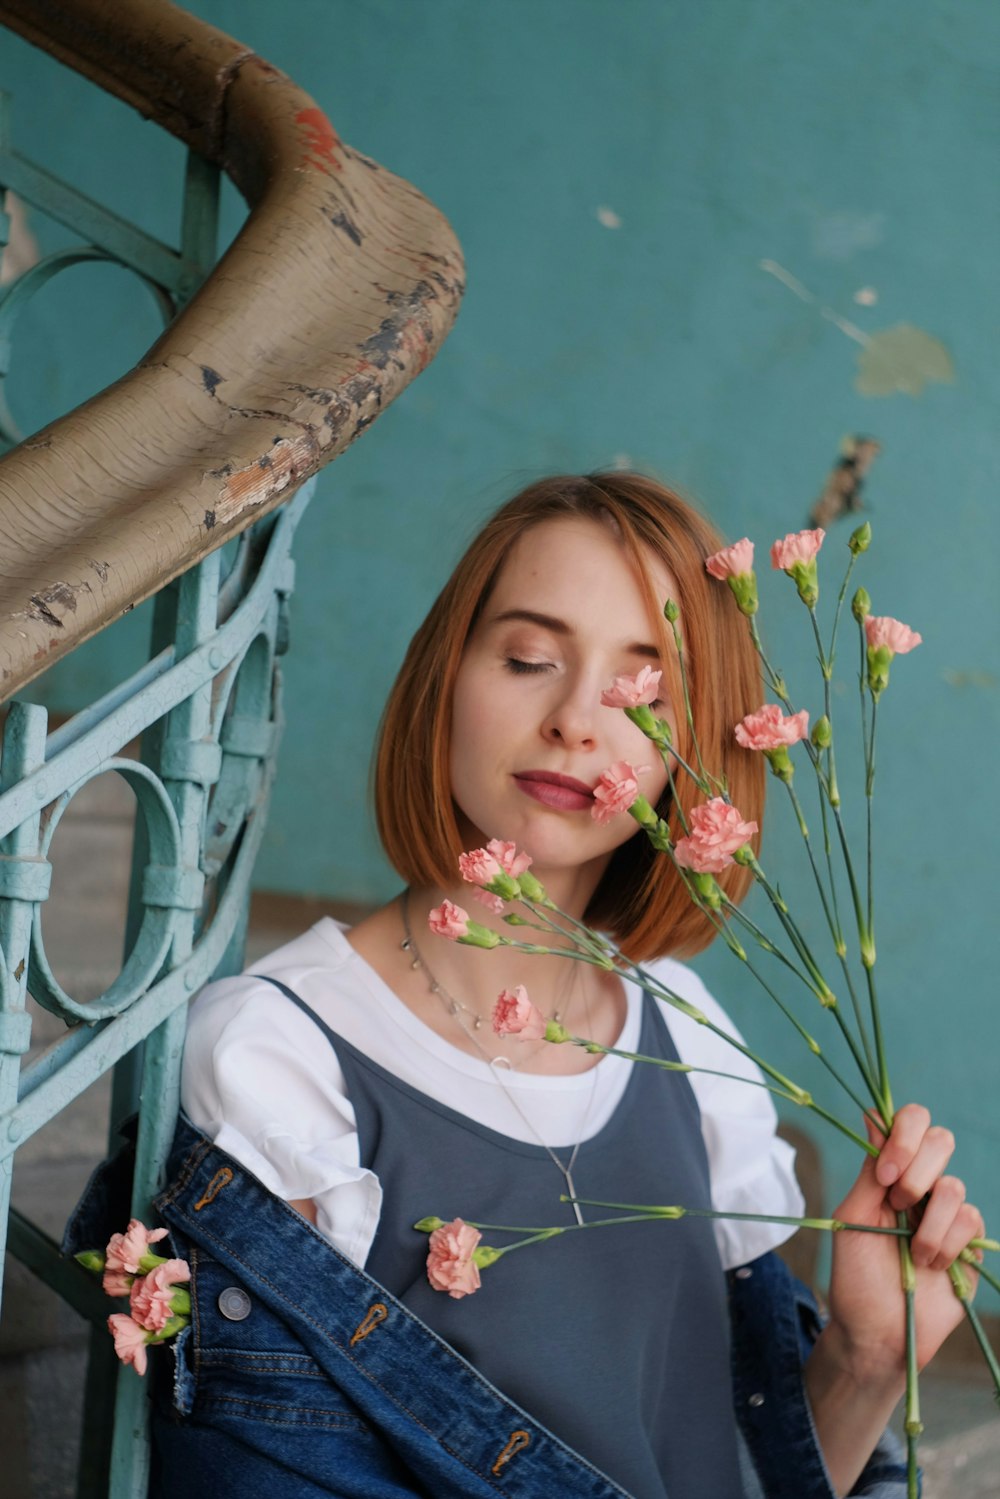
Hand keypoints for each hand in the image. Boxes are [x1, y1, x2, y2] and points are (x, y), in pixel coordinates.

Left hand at [804, 1104, 982, 1494]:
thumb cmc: (856, 1277)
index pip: (908, 1122)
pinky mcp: (968, 1242)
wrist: (877, 1333)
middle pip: (939, 1139)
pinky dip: (947, 1243)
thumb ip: (869, 1171)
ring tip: (913, 1254)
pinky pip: (971, 1218)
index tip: (884, 1176)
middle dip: (916, 1172)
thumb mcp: (852, 1219)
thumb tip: (873, 1116)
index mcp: (888, 1173)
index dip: (902, 1136)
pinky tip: (932, 1265)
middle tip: (896, 1205)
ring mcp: (945, 1213)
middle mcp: (919, 1185)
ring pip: (954, 1186)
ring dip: (929, 1224)